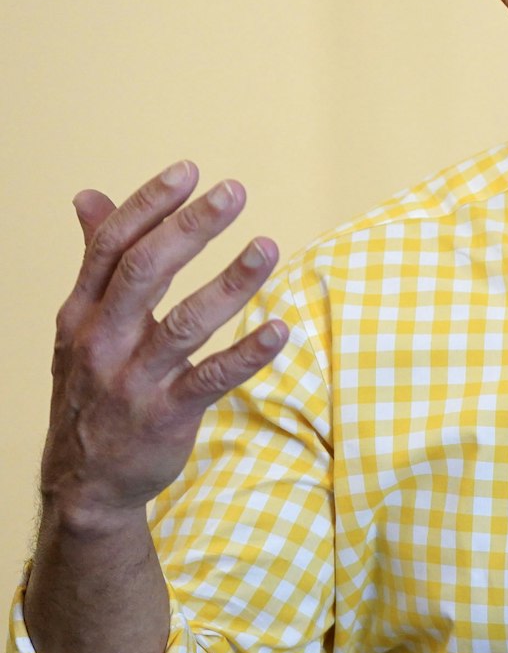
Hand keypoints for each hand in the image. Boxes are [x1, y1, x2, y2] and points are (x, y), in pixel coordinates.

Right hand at [41, 161, 288, 525]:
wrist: (84, 481)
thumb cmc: (91, 387)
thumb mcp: (80, 325)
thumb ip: (95, 260)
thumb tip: (87, 195)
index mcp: (80, 312)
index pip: (111, 246)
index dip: (149, 205)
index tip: (190, 170)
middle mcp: (102, 341)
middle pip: (145, 272)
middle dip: (190, 228)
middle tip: (234, 192)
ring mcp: (133, 380)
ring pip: (184, 323)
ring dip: (230, 283)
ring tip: (268, 246)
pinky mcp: (167, 415)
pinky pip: (212, 379)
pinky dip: (248, 353)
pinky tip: (282, 330)